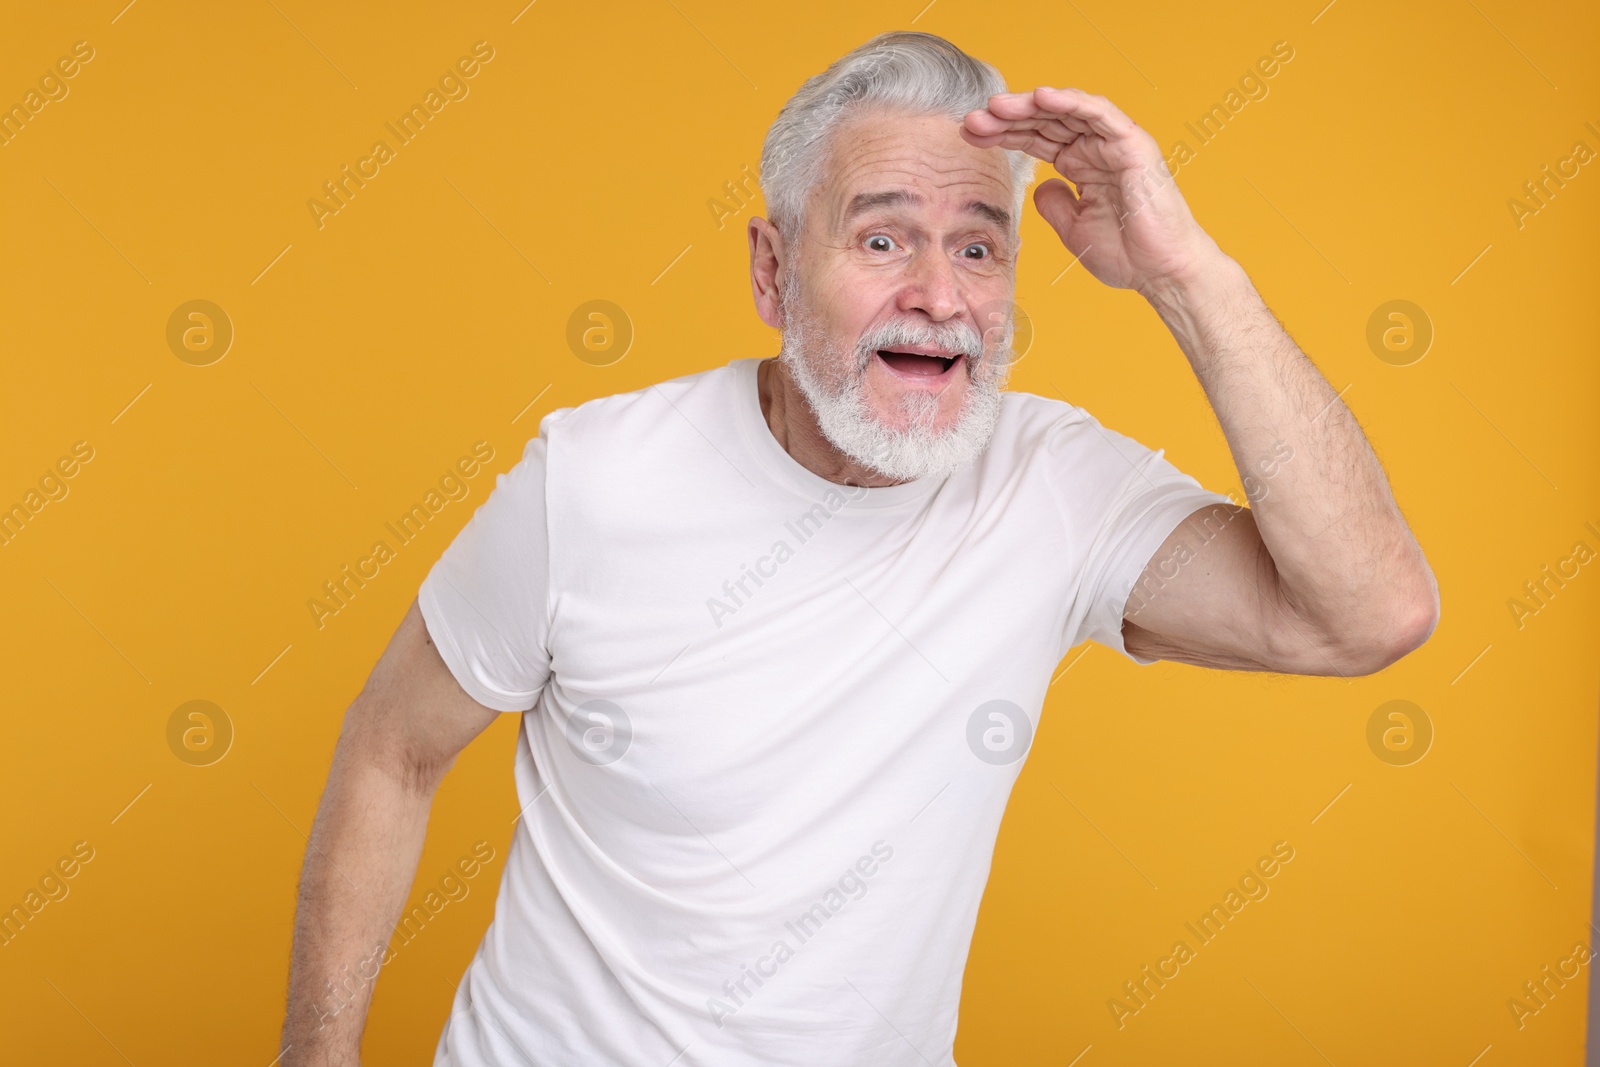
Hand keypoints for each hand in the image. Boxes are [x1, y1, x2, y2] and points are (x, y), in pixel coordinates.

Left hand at [960, 87, 1222, 294]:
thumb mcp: (1073, 229)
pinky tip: (1041, 97)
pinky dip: (1071, 102)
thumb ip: (1054, 205)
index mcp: (1082, 165)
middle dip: (1008, 118)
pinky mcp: (1133, 146)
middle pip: (1046, 122)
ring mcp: (1115, 144)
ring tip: (997, 106)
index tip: (971, 134)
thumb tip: (1038, 187)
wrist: (1162, 273)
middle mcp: (1097, 149)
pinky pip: (1100, 114)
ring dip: (1031, 105)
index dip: (1003, 134)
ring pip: (1067, 112)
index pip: (1037, 140)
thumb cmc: (1127, 254)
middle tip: (973, 119)